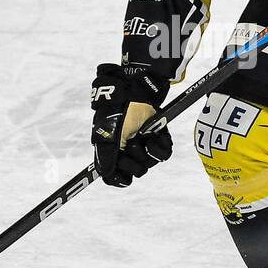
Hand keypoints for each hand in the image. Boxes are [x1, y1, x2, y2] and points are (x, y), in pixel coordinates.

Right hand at [90, 63, 171, 186]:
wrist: (136, 88)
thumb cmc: (117, 107)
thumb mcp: (107, 131)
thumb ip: (105, 154)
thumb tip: (103, 174)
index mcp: (112, 150)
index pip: (115, 176)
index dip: (120, 179)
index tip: (125, 177)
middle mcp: (128, 149)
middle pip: (135, 172)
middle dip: (134, 160)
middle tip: (132, 143)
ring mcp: (144, 144)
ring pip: (150, 163)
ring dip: (147, 151)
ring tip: (142, 134)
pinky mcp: (159, 137)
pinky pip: (164, 153)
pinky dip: (161, 146)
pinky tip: (155, 136)